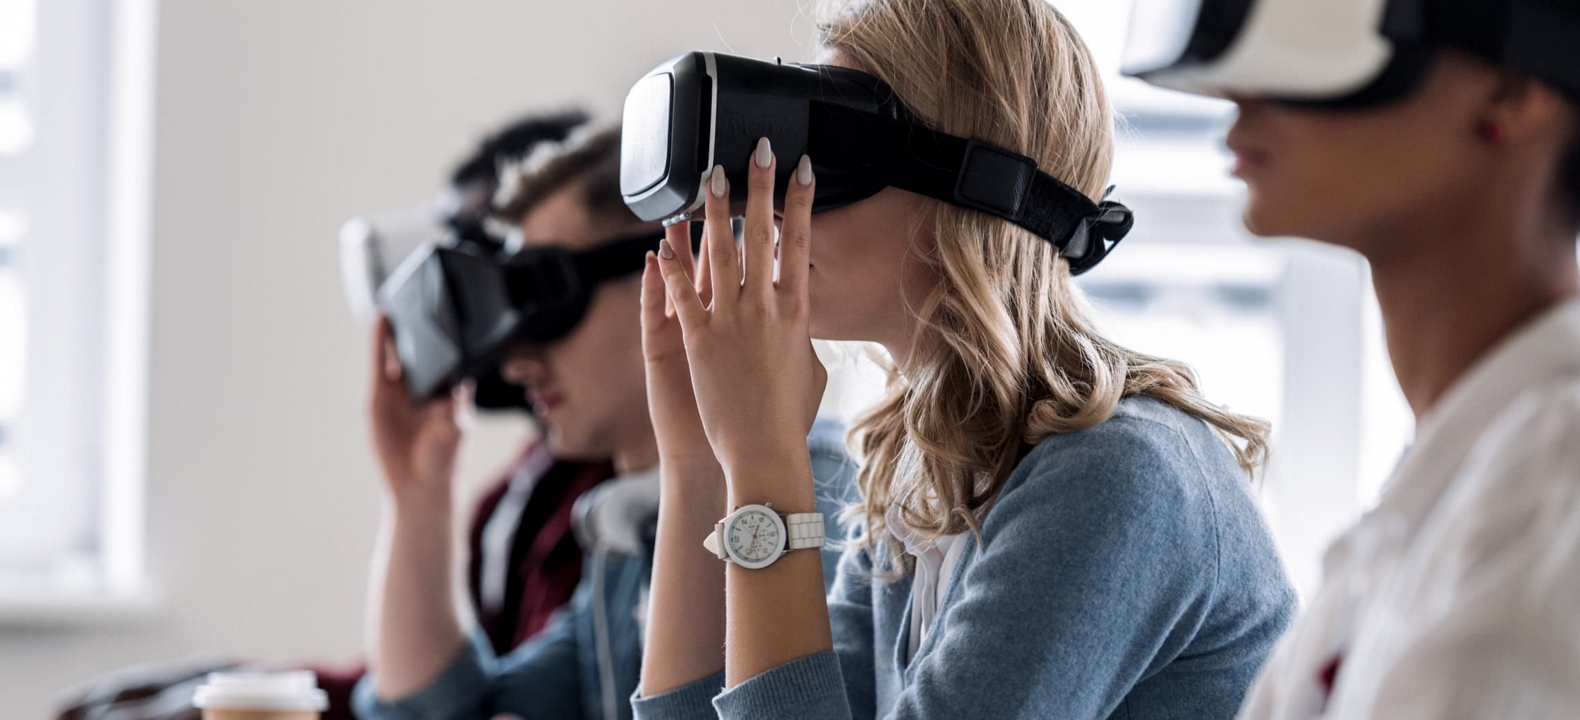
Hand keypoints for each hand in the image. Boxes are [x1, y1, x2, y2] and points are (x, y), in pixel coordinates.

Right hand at [368, 316, 471, 505]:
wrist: (418, 485)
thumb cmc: (445, 458)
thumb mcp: (455, 427)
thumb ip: (453, 404)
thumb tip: (456, 381)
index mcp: (450, 389)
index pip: (450, 352)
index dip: (449, 331)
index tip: (449, 305)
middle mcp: (426, 386)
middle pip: (423, 347)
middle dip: (421, 324)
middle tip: (421, 292)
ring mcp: (402, 389)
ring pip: (400, 350)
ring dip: (399, 327)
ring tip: (399, 298)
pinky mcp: (380, 395)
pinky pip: (380, 363)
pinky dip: (380, 341)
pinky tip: (382, 319)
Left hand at [653, 138, 825, 483]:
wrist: (764, 451)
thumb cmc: (790, 417)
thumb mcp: (810, 370)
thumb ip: (802, 338)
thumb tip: (800, 322)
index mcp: (797, 312)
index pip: (800, 243)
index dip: (801, 201)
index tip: (803, 168)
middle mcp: (765, 308)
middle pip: (761, 234)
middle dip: (759, 185)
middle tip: (757, 148)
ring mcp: (730, 321)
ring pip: (720, 252)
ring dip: (714, 210)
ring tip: (710, 174)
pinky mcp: (697, 339)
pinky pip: (681, 293)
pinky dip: (671, 267)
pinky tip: (661, 243)